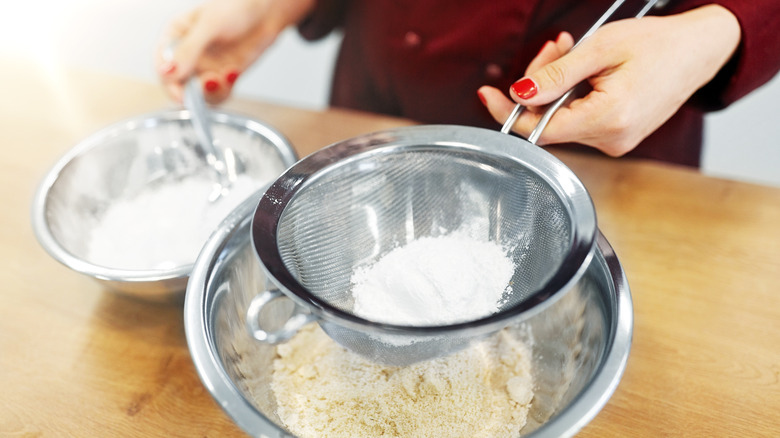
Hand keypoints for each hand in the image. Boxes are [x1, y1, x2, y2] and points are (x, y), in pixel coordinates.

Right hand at [156, 0, 314, 103]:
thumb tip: (168, 72)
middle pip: (178, 84)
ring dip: (210, 91)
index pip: (163, 64)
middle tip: (205, 86)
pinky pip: (218, 93)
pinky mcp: (222, 75)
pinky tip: (233, 72)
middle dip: (191, 91)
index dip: (168, 80)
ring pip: (199, 93)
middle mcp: (188, 54)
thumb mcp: (209, 26)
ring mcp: (205, 66)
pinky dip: (225, 88)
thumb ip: (189, 50)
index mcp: (176, 36)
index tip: (179, 91)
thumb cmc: (236, 8)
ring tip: (222, 78)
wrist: (265, 13)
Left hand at [478, 5, 740, 156]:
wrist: (699, 51)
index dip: (510, 113)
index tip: (488, 95)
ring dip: (556, 85)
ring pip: (561, 119)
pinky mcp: (616, 136)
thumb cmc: (658, 44)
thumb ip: (556, 75)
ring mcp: (615, 141)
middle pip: (548, 121)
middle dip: (539, 84)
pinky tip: (582, 71)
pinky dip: (571, 95)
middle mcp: (611, 139)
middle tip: (553, 47)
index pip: (540, 130)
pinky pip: (578, 119)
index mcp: (609, 119)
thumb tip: (520, 94)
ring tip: (571, 50)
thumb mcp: (600, 49)